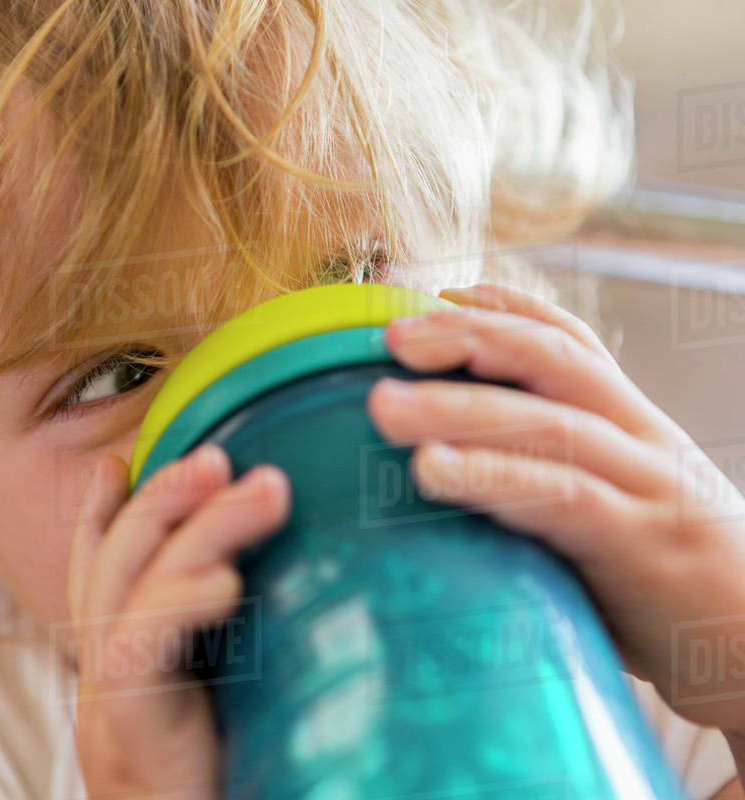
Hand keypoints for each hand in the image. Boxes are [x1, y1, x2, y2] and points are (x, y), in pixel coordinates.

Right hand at [66, 444, 289, 798]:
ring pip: (129, 594)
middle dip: (161, 502)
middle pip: (115, 568)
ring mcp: (106, 715)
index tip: (117, 460)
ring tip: (260, 488)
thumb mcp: (227, 718)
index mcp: (120, 676)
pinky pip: (137, 657)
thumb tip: (282, 596)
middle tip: (220, 455)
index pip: (98, 575)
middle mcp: (99, 687)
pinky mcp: (127, 742)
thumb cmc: (233, 788)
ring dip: (190, 531)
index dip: (99, 514)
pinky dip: (179, 605)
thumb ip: (230, 664)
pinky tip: (228, 580)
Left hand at [365, 282, 744, 734]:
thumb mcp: (620, 516)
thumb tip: (449, 473)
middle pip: (554, 361)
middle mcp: (644, 441)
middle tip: (390, 338)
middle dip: (470, 338)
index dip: (508, 309)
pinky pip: (559, 496)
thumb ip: (554, 486)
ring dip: (458, 407)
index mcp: (635, 428)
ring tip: (383, 405)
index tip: (440, 293)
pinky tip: (432, 470)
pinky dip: (491, 476)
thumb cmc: (671, 586)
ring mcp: (647, 487)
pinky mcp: (641, 544)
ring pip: (548, 423)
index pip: (573, 344)